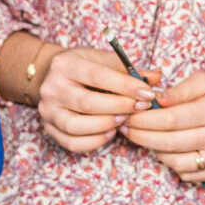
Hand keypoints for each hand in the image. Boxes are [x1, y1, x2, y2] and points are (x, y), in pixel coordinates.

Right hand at [6, 37, 152, 153]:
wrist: (53, 77)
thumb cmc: (84, 68)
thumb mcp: (103, 60)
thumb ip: (128, 70)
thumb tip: (156, 77)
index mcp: (65, 64)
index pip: (97, 76)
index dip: (125, 86)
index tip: (148, 93)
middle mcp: (51, 87)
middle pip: (88, 103)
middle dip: (119, 107)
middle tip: (140, 108)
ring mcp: (47, 111)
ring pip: (77, 126)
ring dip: (107, 125)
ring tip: (124, 120)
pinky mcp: (49, 128)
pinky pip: (72, 143)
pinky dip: (94, 141)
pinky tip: (110, 132)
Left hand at [124, 73, 204, 183]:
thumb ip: (179, 90)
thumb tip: (152, 101)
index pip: (168, 120)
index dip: (142, 120)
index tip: (126, 115)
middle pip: (168, 143)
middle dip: (140, 136)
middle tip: (125, 128)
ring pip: (175, 162)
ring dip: (154, 150)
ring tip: (146, 136)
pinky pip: (188, 174)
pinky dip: (173, 162)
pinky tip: (168, 147)